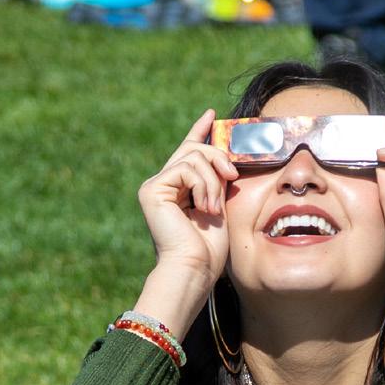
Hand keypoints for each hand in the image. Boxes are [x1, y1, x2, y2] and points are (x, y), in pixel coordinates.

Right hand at [136, 109, 236, 295]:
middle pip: (195, 149)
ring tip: (213, 208)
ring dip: (212, 181)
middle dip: (218, 159)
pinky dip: (202, 186)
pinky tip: (204, 207)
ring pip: (193, 157)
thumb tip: (223, 154)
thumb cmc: (209, 249)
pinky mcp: (152, 189)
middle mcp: (163, 185)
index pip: (189, 152)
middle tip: (232, 178)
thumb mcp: (219, 205)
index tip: (213, 115)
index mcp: (178, 190)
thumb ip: (217, 180)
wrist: (195, 269)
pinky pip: (186, 168)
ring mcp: (155, 186)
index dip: (200, 131)